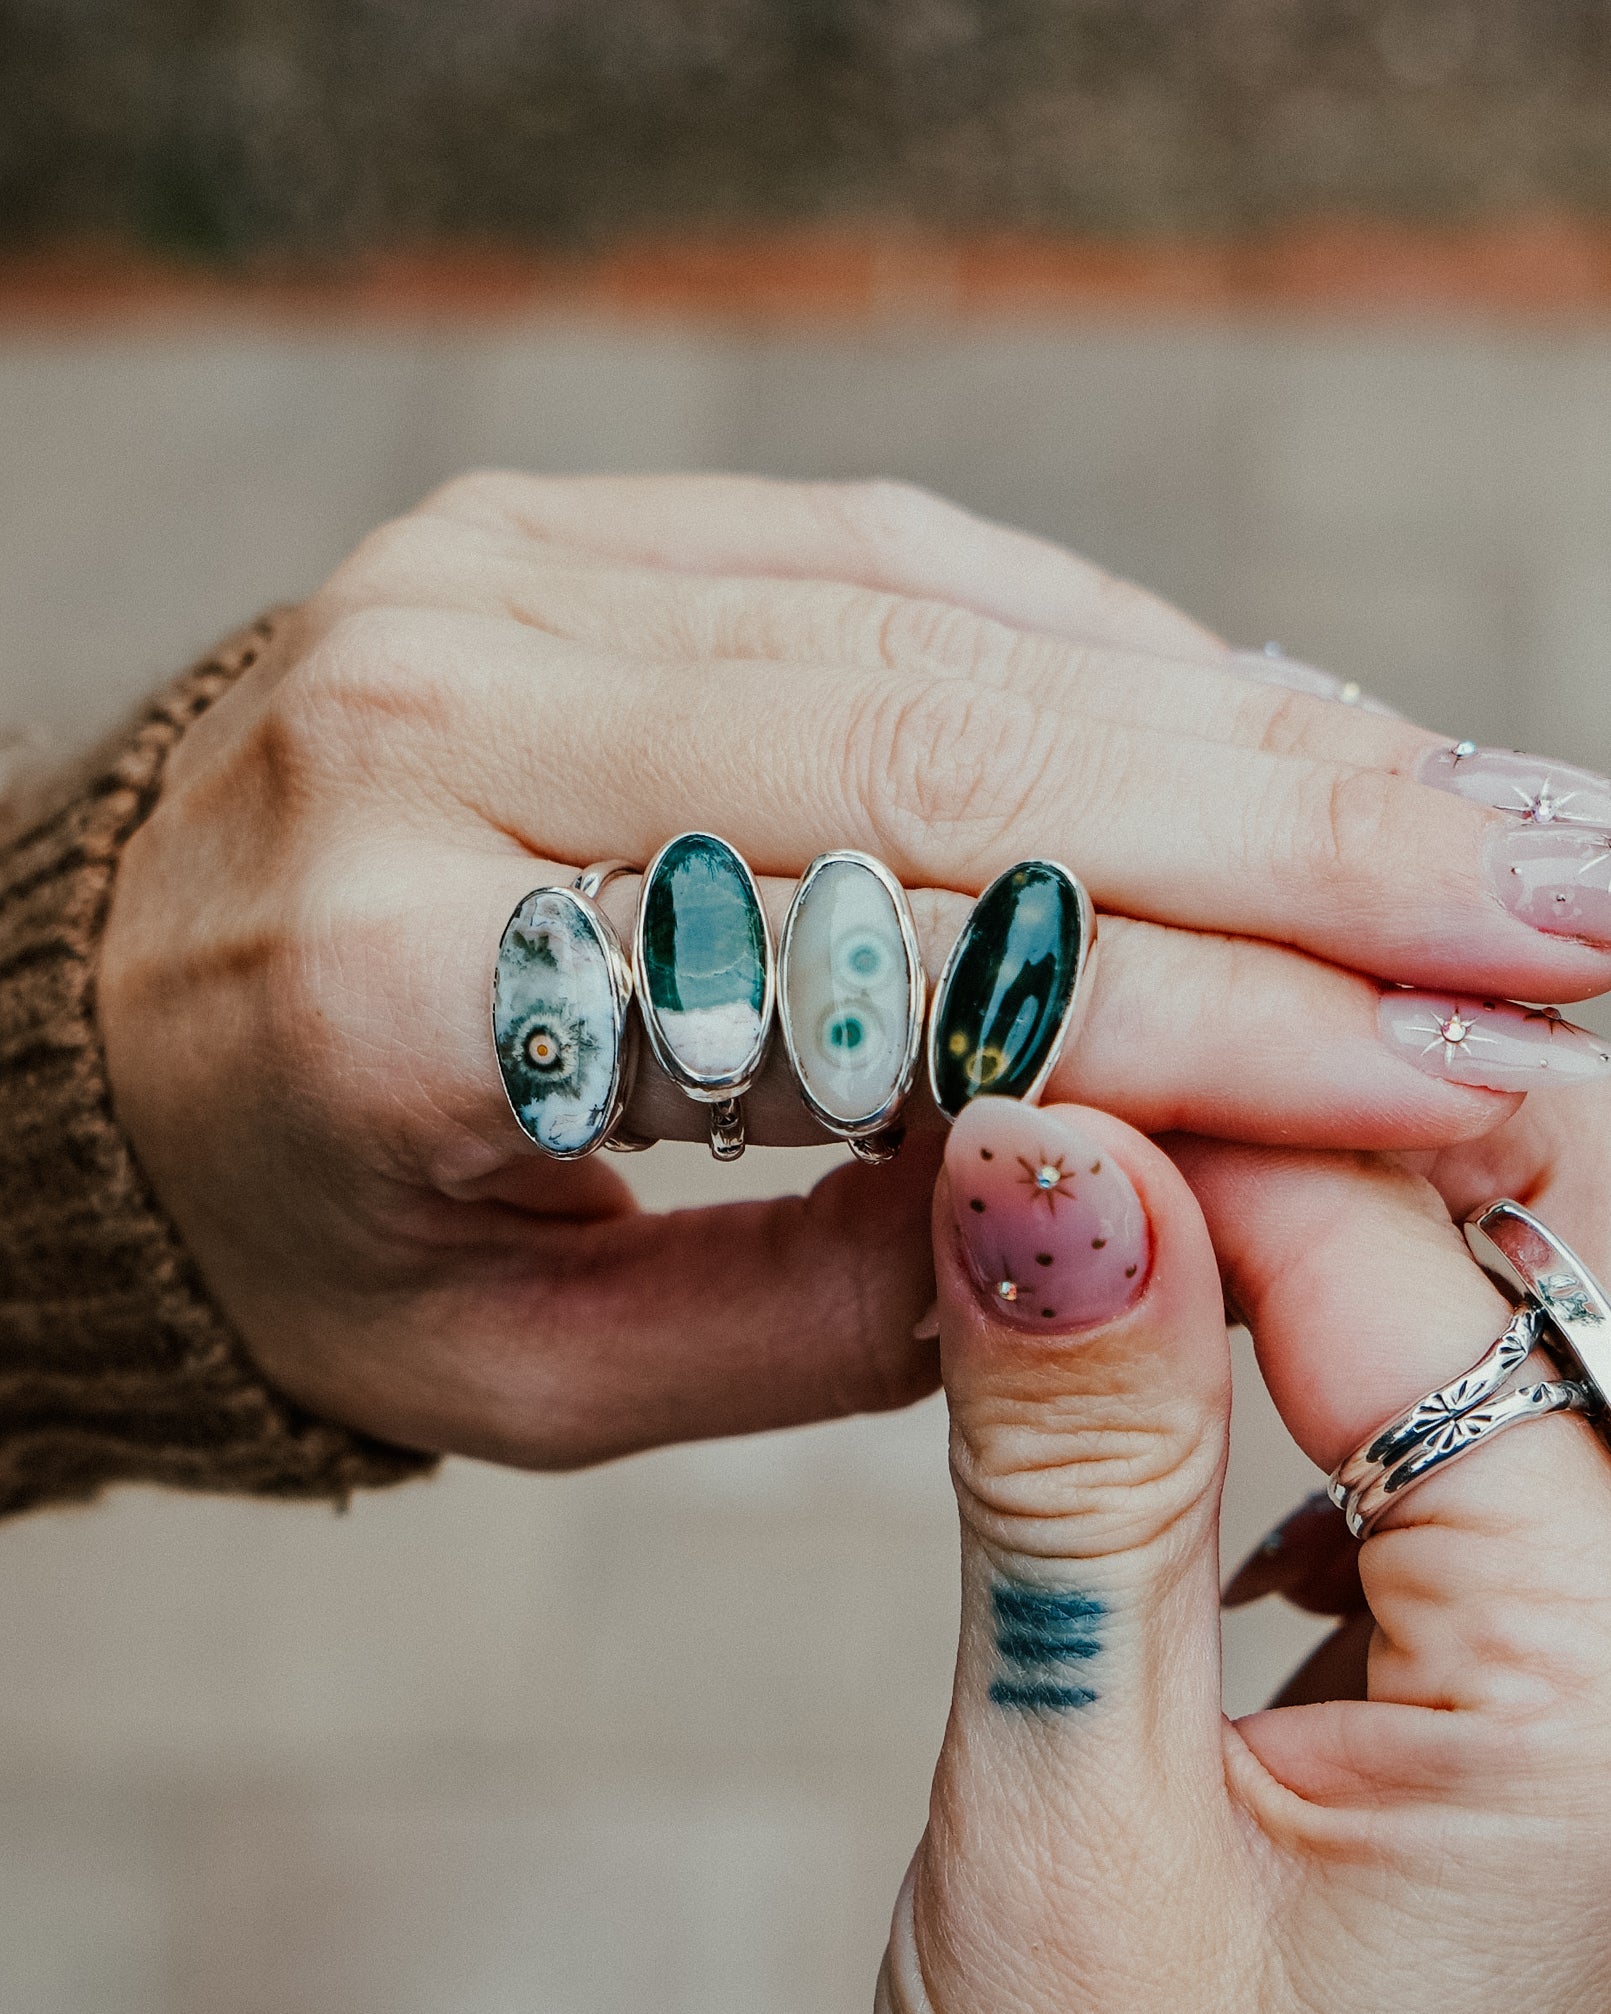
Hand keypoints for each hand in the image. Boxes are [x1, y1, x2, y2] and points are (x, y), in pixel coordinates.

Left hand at [98, 474, 1610, 1467]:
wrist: (82, 1031)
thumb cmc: (308, 1229)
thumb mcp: (537, 1374)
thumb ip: (838, 1311)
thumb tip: (1141, 1199)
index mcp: (407, 982)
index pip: (896, 986)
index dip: (1211, 1033)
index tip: (1447, 1079)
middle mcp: (445, 724)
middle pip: (951, 747)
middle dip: (1294, 826)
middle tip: (1540, 906)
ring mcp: (494, 583)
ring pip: (946, 617)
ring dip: (1231, 713)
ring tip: (1455, 810)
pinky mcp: (552, 527)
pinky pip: (880, 549)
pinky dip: (1091, 636)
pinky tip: (1256, 710)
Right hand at [880, 1100, 1610, 2012]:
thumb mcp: (1064, 1823)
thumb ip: (1073, 1476)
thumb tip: (1045, 1158)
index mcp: (1610, 1697)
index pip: (1424, 1265)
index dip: (1216, 1118)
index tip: (1040, 1043)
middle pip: (1554, 1238)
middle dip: (1321, 1123)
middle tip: (1106, 1070)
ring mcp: (1610, 1658)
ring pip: (1519, 1307)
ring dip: (1330, 1215)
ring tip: (1140, 1181)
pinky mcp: (1541, 1669)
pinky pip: (1485, 1417)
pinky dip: (1349, 1329)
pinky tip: (1228, 1357)